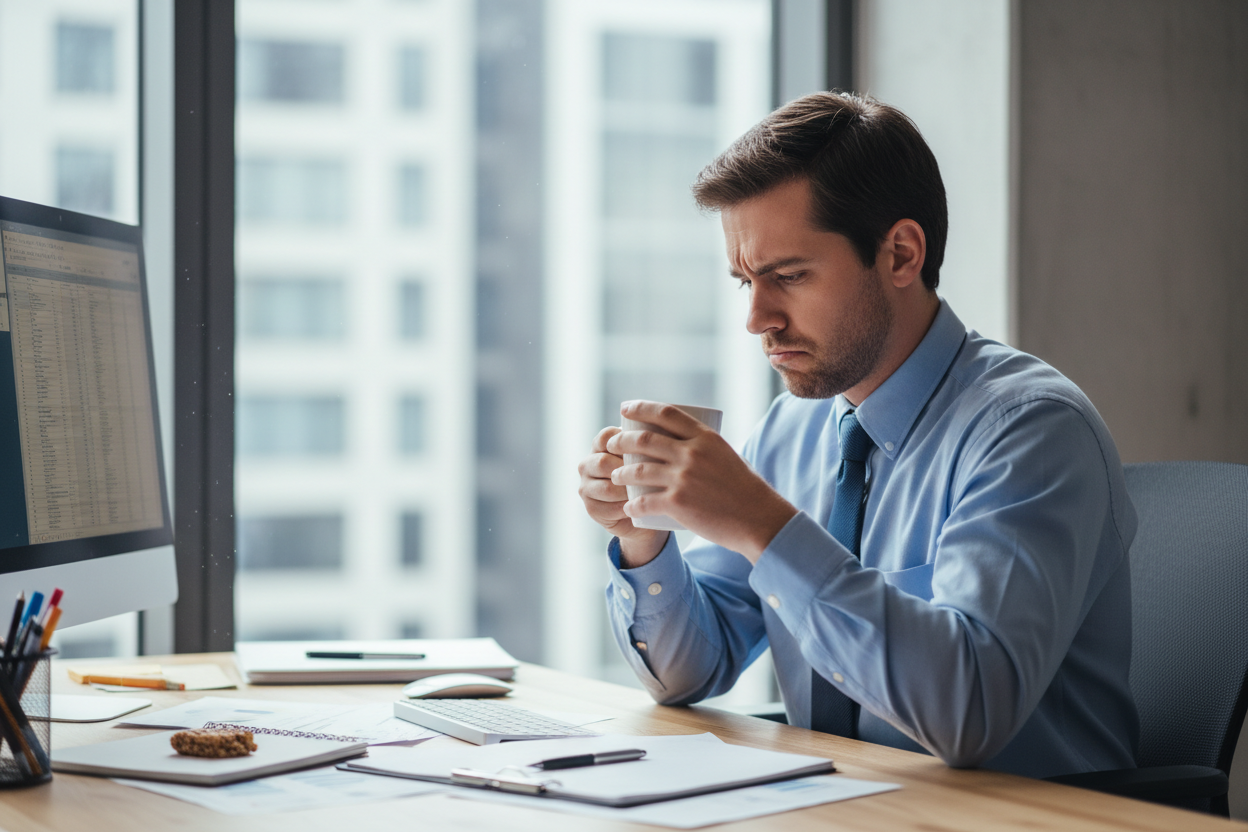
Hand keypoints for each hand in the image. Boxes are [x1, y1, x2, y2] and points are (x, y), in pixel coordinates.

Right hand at [578, 426, 669, 566]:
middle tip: (659, 473)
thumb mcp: (661, 452)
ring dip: (627, 491)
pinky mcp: (591, 509)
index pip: (608, 436)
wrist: (650, 513)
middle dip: (629, 469)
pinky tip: (637, 509)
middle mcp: (590, 462)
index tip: (656, 448)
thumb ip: (665, 433)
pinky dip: (623, 509)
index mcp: (604, 443)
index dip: (626, 441)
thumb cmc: (659, 476)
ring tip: (652, 493)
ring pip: (606, 486)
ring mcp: (587, 486)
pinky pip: (605, 508)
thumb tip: (690, 412)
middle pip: (604, 462)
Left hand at [606, 401, 796, 561]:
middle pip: (644, 439)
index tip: (625, 409)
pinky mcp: (678, 503)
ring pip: (638, 470)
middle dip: (621, 440)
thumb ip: (704, 447)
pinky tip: (628, 507)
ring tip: (615, 476)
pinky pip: (644, 501)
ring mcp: (683, 478)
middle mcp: (692, 453)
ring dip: (620, 473)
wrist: (758, 519)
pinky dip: (632, 505)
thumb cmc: (745, 489)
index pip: (665, 413)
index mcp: (705, 437)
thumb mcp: (726, 455)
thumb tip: (681, 442)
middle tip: (611, 444)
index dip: (641, 408)